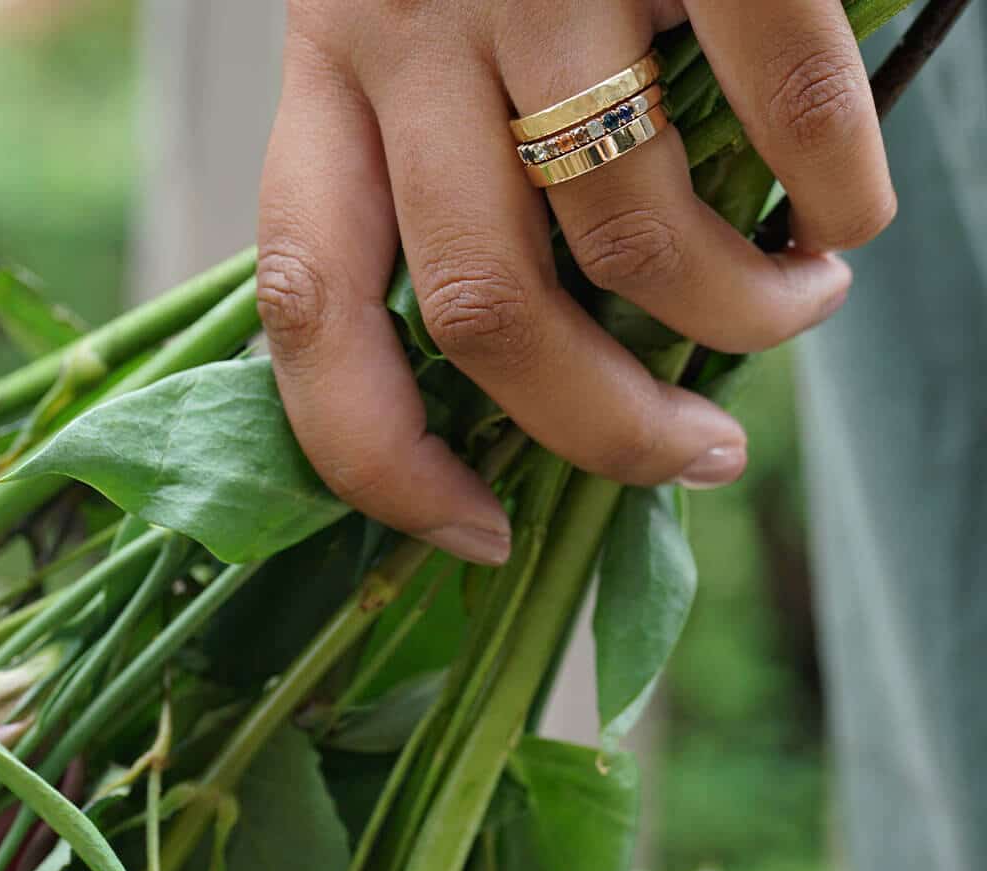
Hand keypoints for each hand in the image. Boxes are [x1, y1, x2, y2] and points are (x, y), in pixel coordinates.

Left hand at [257, 0, 893, 564]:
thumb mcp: (414, 36)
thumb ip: (446, 182)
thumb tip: (560, 372)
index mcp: (327, 75)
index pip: (308, 313)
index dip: (377, 460)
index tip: (474, 535)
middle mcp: (403, 29)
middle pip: (482, 314)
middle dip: (601, 432)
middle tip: (696, 457)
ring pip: (627, 236)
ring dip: (738, 317)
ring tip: (797, 306)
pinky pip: (774, 113)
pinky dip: (833, 199)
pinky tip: (847, 215)